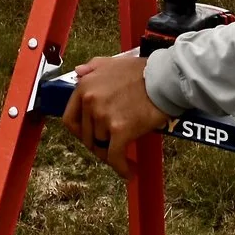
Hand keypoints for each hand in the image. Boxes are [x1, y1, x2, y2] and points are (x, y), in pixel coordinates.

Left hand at [59, 53, 170, 174]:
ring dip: (112, 154)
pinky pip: (115, 157)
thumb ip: (92, 67)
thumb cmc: (142, 70)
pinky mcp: (119, 130)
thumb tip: (78, 71)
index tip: (89, 138)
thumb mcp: (111, 62)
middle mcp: (90, 101)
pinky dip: (121, 167)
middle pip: (87, 136)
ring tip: (124, 155)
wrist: (165, 78)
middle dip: (98, 144)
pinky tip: (129, 171)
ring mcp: (103, 116)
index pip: (70, 119)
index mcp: (85, 86)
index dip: (79, 133)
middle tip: (111, 147)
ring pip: (101, 146)